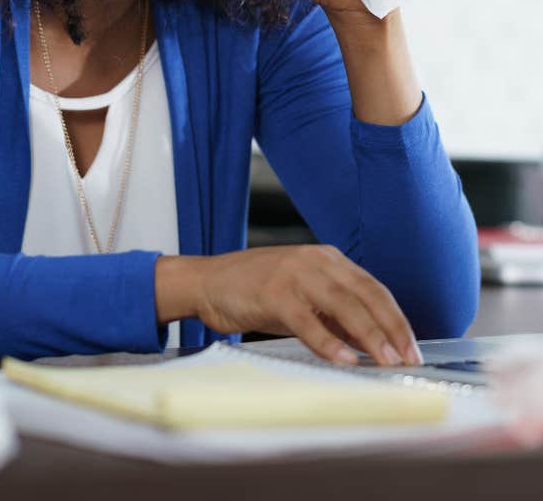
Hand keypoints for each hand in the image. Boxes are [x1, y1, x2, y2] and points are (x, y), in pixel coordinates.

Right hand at [157, 246, 421, 366]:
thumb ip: (334, 315)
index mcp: (325, 259)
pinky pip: (307, 320)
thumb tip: (372, 344)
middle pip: (365, 294)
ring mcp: (293, 274)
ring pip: (343, 304)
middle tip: (409, 359)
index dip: (397, 318)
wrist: (206, 281)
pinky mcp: (272, 292)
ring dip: (369, 335)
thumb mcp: (302, 298)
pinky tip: (344, 359)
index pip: (373, 288)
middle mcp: (314, 261)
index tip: (413, 348)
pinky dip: (328, 341)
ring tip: (386, 361)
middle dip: (392, 328)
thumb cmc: (253, 291)